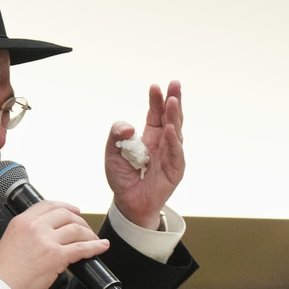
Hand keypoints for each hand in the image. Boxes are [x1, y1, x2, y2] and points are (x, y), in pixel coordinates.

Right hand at [0, 200, 109, 288]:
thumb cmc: (4, 272)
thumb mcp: (11, 240)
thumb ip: (28, 232)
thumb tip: (49, 235)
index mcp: (21, 221)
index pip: (48, 205)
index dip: (66, 207)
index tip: (74, 211)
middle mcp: (34, 227)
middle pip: (66, 215)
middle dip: (80, 221)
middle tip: (85, 229)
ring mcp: (46, 241)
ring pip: (76, 230)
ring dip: (89, 234)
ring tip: (93, 240)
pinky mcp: (56, 256)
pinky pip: (82, 248)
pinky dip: (95, 246)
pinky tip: (101, 247)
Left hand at [105, 80, 184, 228]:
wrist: (127, 203)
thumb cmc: (122, 178)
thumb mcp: (112, 152)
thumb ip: (116, 135)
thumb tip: (128, 125)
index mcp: (150, 137)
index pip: (155, 114)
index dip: (155, 101)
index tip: (154, 87)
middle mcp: (163, 143)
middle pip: (170, 118)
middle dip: (172, 101)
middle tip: (174, 84)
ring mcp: (171, 156)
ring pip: (176, 132)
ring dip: (174, 116)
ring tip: (172, 101)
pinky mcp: (174, 171)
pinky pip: (175, 154)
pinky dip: (173, 141)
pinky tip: (170, 129)